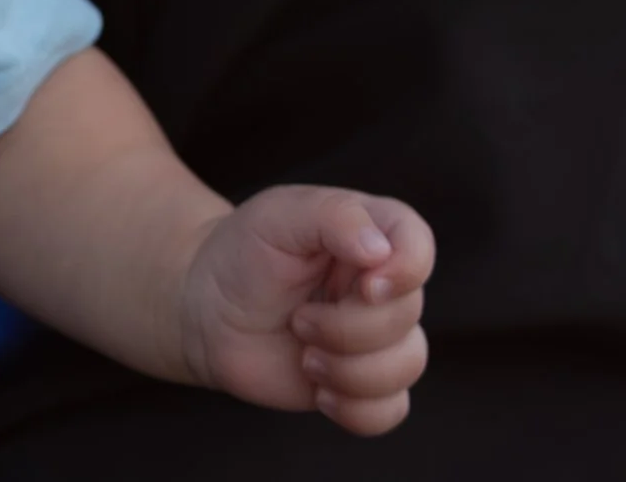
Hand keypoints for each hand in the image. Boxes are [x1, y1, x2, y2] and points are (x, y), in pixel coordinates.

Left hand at [179, 186, 432, 434]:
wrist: (207, 311)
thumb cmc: (243, 252)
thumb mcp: (277, 215)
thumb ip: (332, 217)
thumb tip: (380, 250)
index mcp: (368, 233)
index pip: (418, 243)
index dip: (407, 270)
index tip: (364, 286)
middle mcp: (381, 285)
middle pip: (408, 315)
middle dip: (346, 327)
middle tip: (299, 319)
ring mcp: (377, 337)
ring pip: (407, 366)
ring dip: (348, 369)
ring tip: (304, 352)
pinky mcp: (364, 384)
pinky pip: (392, 411)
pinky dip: (356, 409)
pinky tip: (319, 391)